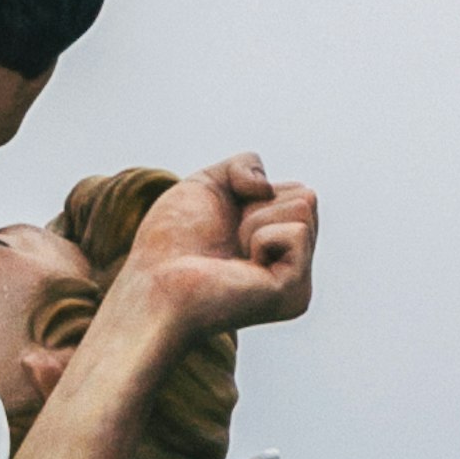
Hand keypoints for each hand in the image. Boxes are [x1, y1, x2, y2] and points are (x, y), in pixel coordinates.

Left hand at [124, 155, 316, 334]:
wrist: (152, 286)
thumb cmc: (170, 244)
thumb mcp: (208, 184)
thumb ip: (244, 165)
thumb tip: (266, 188)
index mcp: (278, 244)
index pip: (297, 191)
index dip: (254, 193)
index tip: (226, 225)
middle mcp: (293, 266)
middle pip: (306, 196)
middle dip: (258, 205)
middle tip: (228, 241)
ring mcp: (297, 283)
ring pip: (306, 208)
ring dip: (255, 221)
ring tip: (231, 256)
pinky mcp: (293, 293)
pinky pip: (298, 232)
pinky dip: (263, 238)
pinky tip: (240, 269)